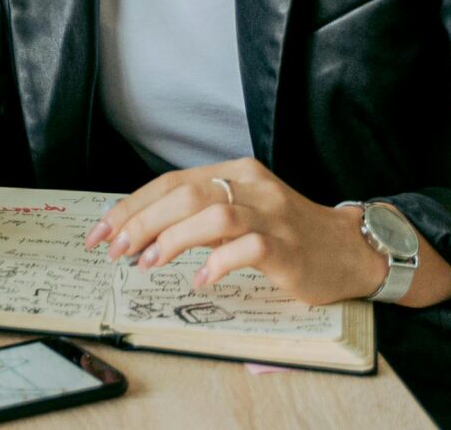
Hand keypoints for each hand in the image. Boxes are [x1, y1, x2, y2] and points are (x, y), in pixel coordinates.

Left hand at [88, 159, 385, 306]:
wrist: (349, 250)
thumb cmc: (286, 234)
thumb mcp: (240, 211)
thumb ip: (199, 214)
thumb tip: (140, 230)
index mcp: (234, 172)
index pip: (169, 182)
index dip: (130, 206)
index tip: (101, 232)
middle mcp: (251, 185)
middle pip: (183, 193)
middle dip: (140, 222)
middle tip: (116, 250)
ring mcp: (271, 215)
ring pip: (211, 214)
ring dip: (170, 240)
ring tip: (147, 264)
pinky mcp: (287, 247)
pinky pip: (246, 247)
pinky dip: (216, 263)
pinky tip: (200, 279)